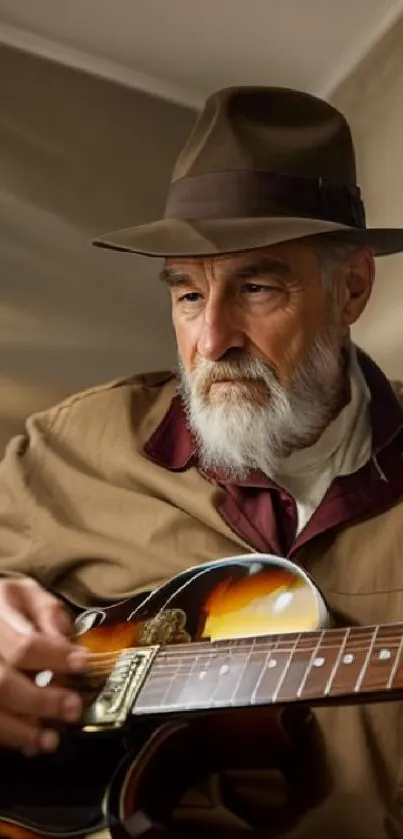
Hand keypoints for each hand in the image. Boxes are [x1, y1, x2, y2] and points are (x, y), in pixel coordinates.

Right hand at [0, 577, 86, 755]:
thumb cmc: (3, 604)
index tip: (83, 665)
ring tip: (51, 740)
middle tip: (73, 708)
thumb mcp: (26, 593)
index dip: (55, 658)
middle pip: (3, 683)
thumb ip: (48, 612)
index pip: (23, 645)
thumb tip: (67, 643)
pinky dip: (8, 736)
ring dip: (21, 730)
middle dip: (41, 700)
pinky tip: (28, 744)